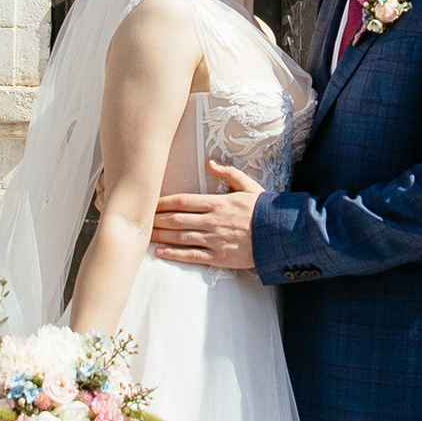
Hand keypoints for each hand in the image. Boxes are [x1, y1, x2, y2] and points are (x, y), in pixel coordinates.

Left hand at [148, 160, 261, 274]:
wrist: (281, 236)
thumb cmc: (264, 210)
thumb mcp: (249, 187)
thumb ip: (229, 173)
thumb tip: (210, 163)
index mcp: (218, 203)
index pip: (183, 201)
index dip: (163, 202)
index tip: (149, 202)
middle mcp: (212, 221)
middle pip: (177, 219)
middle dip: (156, 219)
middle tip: (139, 219)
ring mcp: (215, 240)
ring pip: (180, 237)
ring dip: (160, 235)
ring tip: (144, 234)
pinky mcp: (219, 257)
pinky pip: (192, 256)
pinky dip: (174, 254)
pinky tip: (160, 252)